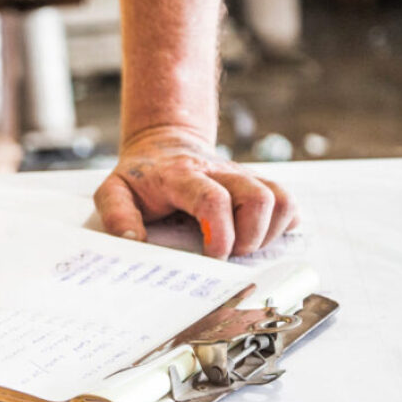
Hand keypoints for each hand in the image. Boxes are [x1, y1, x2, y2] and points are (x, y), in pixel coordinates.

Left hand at [93, 127, 298, 258]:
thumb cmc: (141, 176)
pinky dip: (282, 225)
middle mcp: (219, 172)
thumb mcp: (113, 190)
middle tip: (228, 255)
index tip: (214, 257)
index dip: (221, 233)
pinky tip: (257, 236)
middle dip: (250, 237)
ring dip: (269, 233)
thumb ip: (117, 215)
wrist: (163, 144)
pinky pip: (288, 202)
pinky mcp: (257, 184)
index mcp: (181, 176)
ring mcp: (242, 176)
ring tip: (243, 247)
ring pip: (281, 198)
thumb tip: (133, 242)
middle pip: (258, 197)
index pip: (212, 199)